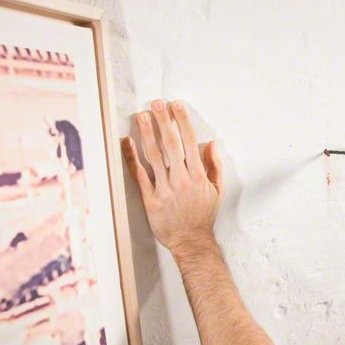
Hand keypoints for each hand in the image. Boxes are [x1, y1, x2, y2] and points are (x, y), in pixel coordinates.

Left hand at [121, 99, 223, 253]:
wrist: (191, 241)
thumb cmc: (203, 216)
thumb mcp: (217, 191)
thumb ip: (215, 166)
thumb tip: (212, 144)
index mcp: (198, 176)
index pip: (190, 142)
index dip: (182, 121)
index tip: (176, 105)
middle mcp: (182, 180)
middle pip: (171, 144)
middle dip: (163, 121)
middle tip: (156, 103)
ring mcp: (165, 189)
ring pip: (155, 156)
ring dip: (147, 134)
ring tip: (141, 116)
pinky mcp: (151, 200)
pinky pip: (140, 175)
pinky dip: (132, 158)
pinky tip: (127, 143)